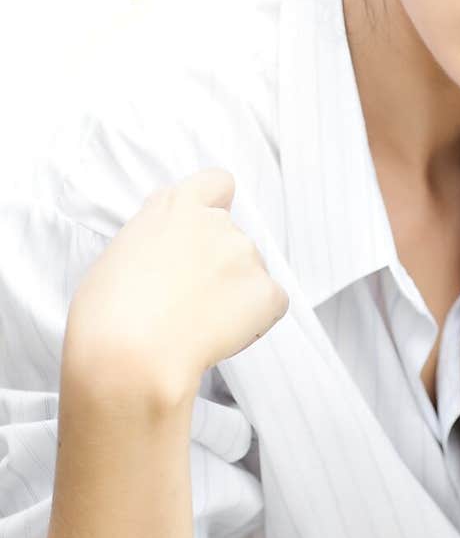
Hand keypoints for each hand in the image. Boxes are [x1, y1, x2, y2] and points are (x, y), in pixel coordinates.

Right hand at [64, 168, 289, 404]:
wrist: (131, 353)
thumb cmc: (109, 312)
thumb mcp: (121, 250)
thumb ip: (156, 234)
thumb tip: (171, 242)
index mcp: (176, 206)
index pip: (218, 184)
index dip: (216, 208)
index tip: (206, 235)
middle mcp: (217, 222)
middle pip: (232, 238)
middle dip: (220, 265)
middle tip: (190, 300)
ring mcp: (245, 254)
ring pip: (251, 273)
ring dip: (236, 294)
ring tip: (198, 323)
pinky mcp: (266, 290)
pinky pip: (272, 304)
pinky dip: (257, 320)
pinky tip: (221, 335)